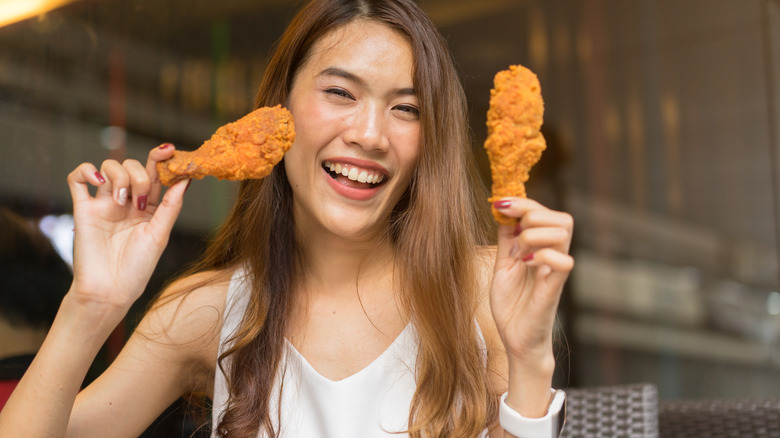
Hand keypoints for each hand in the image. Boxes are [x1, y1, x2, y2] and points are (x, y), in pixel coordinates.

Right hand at [65, 144, 187, 317]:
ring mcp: (104, 203)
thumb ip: (171, 206)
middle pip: (132, 166)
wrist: (108, 291)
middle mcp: (127, 202)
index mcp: (149, 207)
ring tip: (121, 202)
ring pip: (108, 166)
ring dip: (119, 176)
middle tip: (139, 202)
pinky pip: (77, 178)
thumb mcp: (159, 235)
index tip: (169, 150)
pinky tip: (98, 182)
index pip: (154, 174)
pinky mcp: (82, 209)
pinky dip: (87, 170)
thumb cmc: (137, 269)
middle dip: (140, 176)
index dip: (161, 158)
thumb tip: (186, 179)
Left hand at [489, 198, 573, 367]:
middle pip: (562, 217)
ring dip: (533, 236)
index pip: (544, 211)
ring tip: (518, 255)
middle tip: (514, 236)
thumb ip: (506, 240)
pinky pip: (564, 262)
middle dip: (532, 215)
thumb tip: (504, 211)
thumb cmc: (511, 304)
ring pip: (563, 232)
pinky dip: (543, 257)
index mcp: (542, 248)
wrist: (515, 338)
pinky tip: (525, 265)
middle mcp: (554, 256)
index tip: (499, 203)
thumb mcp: (503, 264)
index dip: (523, 202)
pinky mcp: (555, 287)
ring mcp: (556, 270)